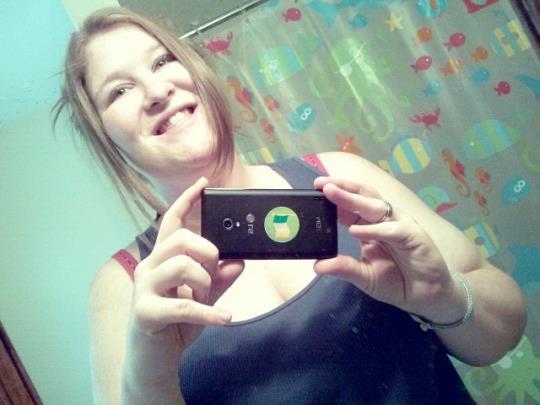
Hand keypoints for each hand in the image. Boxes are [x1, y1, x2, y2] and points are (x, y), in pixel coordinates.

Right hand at [131, 177, 243, 344]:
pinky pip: (184, 304)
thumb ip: (220, 279)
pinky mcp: (145, 312)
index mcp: (162, 258)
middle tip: (214, 274)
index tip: (204, 184)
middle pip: (182, 239)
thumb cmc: (177, 324)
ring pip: (183, 265)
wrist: (153, 360)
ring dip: (206, 284)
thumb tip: (239, 262)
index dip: (187, 201)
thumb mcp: (204, 298)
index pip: (172, 221)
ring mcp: (144, 288)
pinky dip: (210, 312)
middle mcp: (149, 266)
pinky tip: (225, 318)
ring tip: (208, 301)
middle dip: (208, 253)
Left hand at [314, 177, 463, 320]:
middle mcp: (384, 221)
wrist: (427, 297)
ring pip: (375, 206)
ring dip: (352, 199)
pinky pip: (391, 229)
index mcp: (370, 227)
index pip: (350, 207)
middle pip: (362, 197)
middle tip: (321, 184)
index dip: (335, 198)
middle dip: (342, 188)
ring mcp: (399, 226)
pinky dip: (373, 229)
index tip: (316, 190)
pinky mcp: (413, 236)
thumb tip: (317, 266)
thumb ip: (343, 268)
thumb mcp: (364, 277)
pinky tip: (355, 230)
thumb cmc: (397, 282)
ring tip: (332, 193)